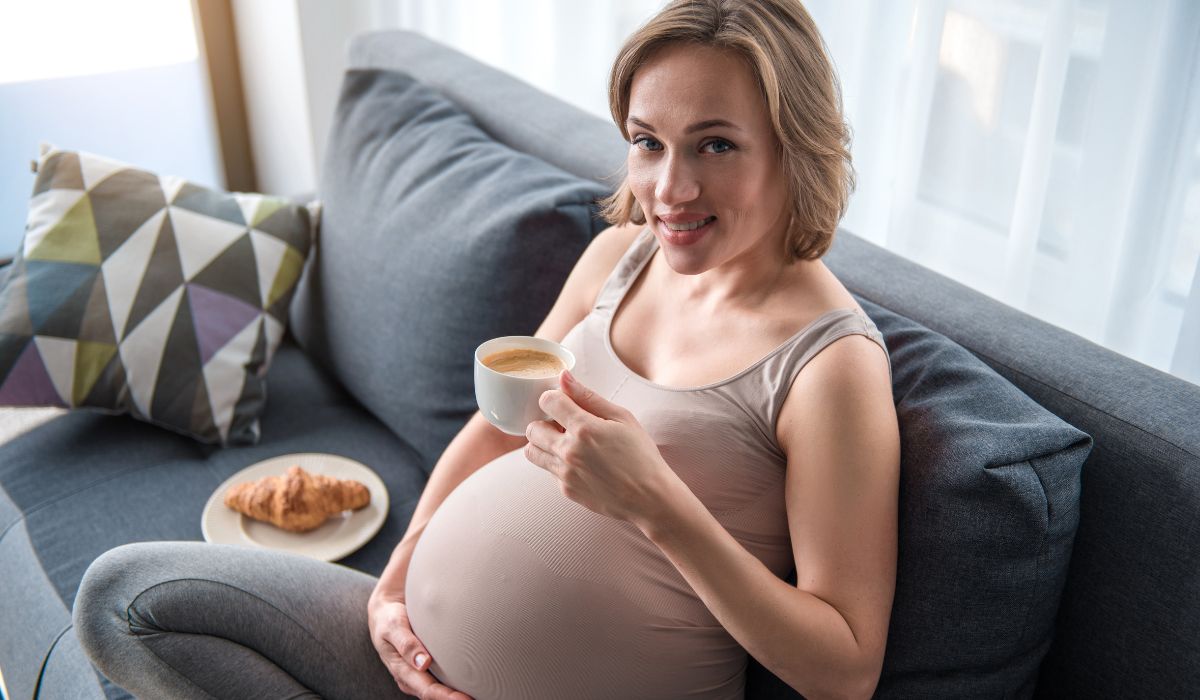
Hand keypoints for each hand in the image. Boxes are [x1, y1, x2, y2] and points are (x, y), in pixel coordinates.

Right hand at [367, 594, 473, 699]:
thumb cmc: (389, 620)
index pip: (427, 690)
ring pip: (439, 692)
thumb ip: (406, 644)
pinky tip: (472, 685)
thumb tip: (423, 663)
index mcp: (402, 671)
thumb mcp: (393, 627)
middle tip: (475, 699)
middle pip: (436, 696)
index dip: (446, 697)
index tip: (464, 699)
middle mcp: (412, 678)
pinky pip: (442, 681)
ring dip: (456, 695)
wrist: (385, 614)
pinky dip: (455, 686)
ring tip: (478, 695)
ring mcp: (420, 675)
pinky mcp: (428, 669)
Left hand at [525, 369, 678, 524]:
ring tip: (565, 443)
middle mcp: (568, 451)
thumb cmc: (641, 455)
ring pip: (531, 452)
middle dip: (545, 421)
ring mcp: (565, 473)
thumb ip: (588, 396)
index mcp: (584, 428)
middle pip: (532, 428)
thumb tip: (563, 377)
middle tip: (564, 425)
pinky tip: (579, 462)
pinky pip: (548, 470)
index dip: (554, 398)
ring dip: (543, 443)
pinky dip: (556, 463)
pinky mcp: (566, 489)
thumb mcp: (622, 418)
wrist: (649, 498)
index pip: (547, 401)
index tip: (565, 403)